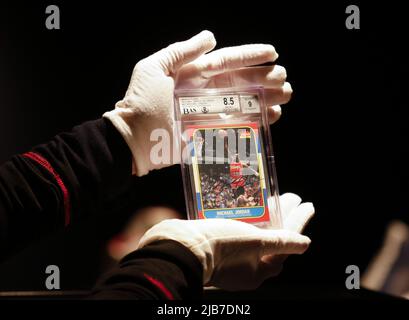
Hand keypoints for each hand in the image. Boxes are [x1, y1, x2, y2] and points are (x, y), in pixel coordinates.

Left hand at [104, 31, 291, 175]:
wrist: (133, 140)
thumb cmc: (140, 103)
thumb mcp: (154, 69)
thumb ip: (180, 52)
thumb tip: (211, 37)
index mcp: (194, 74)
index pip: (227, 61)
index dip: (250, 56)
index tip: (272, 53)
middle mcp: (206, 92)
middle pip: (241, 82)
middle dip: (265, 78)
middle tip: (284, 78)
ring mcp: (211, 113)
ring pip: (245, 102)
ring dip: (267, 97)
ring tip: (286, 94)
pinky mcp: (212, 132)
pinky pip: (240, 124)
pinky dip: (258, 119)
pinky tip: (273, 114)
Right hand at [137, 193, 313, 290]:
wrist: (178, 246)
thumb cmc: (216, 244)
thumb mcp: (253, 241)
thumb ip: (280, 242)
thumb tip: (304, 243)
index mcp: (258, 271)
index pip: (287, 244)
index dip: (299, 223)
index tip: (307, 205)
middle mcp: (246, 269)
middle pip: (273, 240)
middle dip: (284, 218)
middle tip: (291, 198)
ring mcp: (231, 261)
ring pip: (257, 237)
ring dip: (267, 218)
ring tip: (274, 199)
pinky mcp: (218, 251)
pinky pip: (241, 237)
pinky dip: (249, 224)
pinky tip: (248, 209)